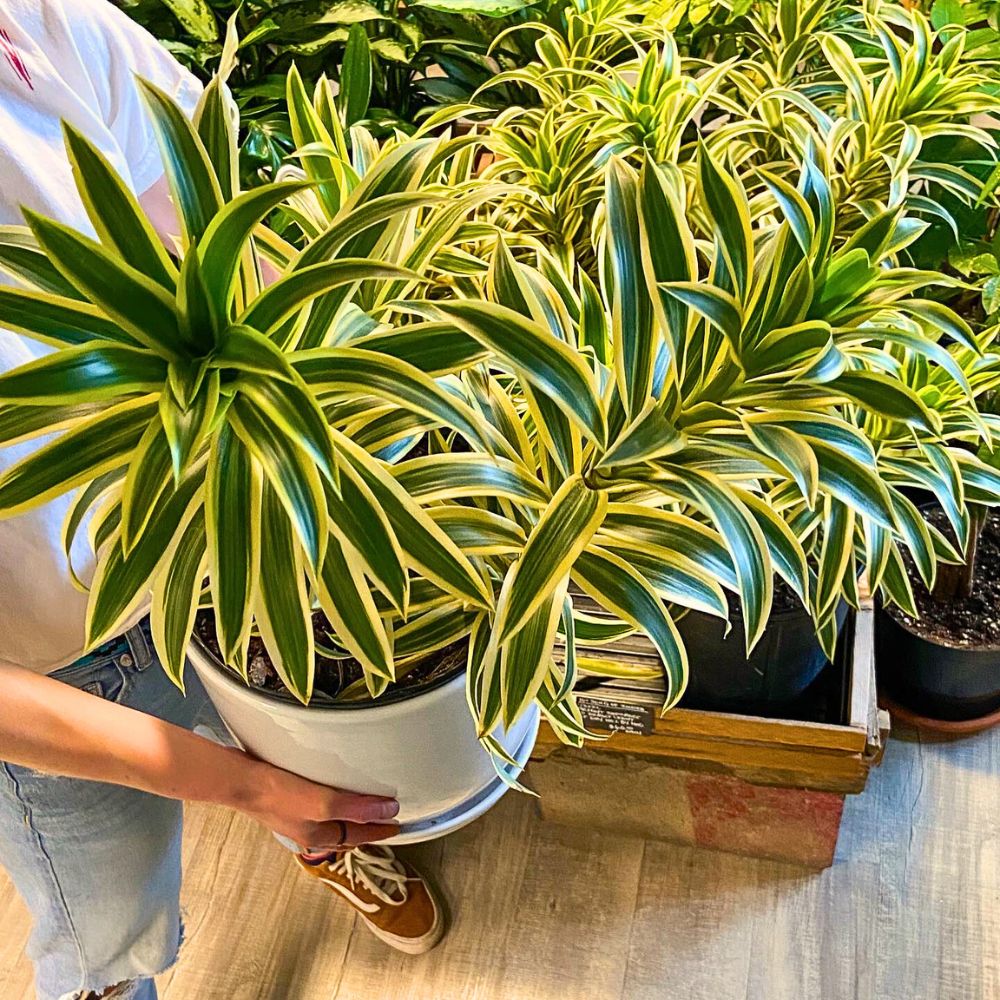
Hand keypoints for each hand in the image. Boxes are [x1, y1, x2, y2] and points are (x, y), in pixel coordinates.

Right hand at [232, 753, 399, 849]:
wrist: (239, 780)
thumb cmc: (277, 794)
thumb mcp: (321, 803)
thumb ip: (355, 807)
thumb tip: (388, 810)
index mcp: (318, 835)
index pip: (358, 836)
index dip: (380, 831)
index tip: (398, 826)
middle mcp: (308, 829)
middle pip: (344, 832)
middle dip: (365, 828)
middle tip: (384, 819)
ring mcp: (296, 814)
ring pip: (331, 820)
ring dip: (349, 815)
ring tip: (362, 805)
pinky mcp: (287, 797)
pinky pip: (318, 804)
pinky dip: (332, 801)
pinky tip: (329, 787)